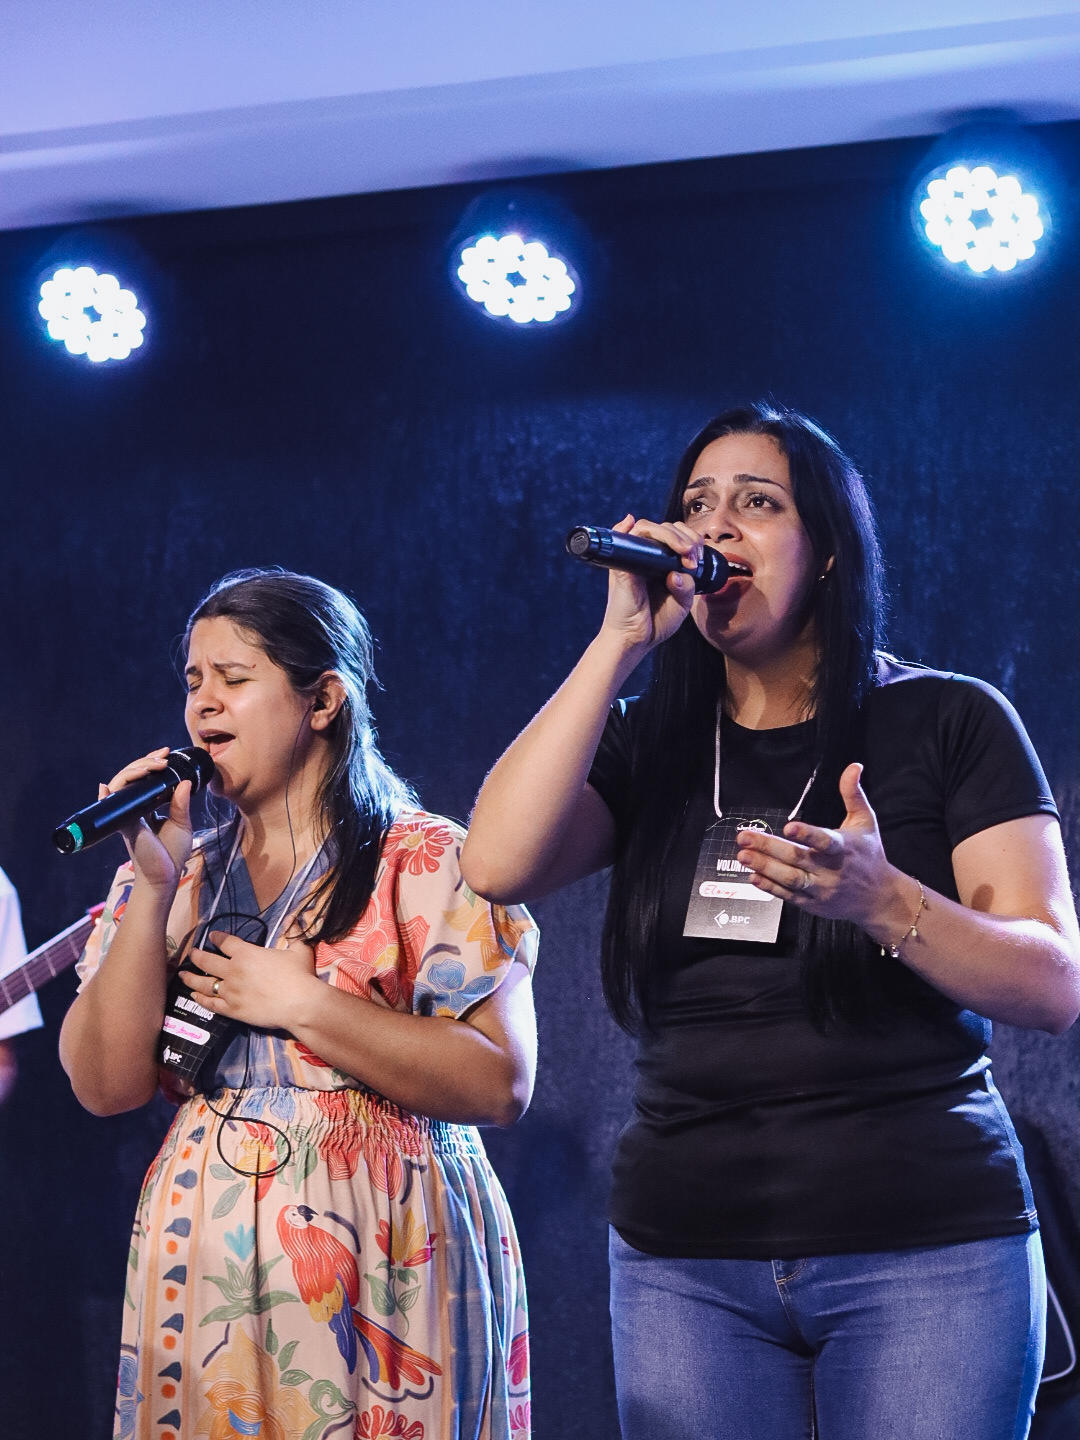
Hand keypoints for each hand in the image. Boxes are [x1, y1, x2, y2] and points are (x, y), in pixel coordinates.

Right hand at [103, 748, 192, 892]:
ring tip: (153, 765)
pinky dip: (109, 794)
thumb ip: (181, 804)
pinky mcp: (124, 824)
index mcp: (147, 807)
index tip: (166, 754)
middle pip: (131, 778)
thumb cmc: (171, 854)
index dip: (151, 764)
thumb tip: (185, 782)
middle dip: (145, 762)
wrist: (164, 877)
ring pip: (121, 785)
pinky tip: (108, 786)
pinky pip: (112, 805)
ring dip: (135, 770)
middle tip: (163, 755)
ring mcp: (126, 816)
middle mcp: (134, 809)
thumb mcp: (182, 824)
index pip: (144, 780)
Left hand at [182, 933, 320, 1032]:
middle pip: (207, 961)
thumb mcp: (299, 950)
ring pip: (204, 983)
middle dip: (197, 956)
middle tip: (191, 954)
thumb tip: (296, 918)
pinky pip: (211, 1003)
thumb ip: (294, 935)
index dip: (217, 938)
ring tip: (183, 975)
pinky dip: (201, 999)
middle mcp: (233, 971)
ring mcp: (230, 991)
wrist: (299, 1004)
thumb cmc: (299, 975)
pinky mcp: (232, 1010)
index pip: (226, 942)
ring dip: (191, 978)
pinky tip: (194, 996)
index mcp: (247, 953)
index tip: (211, 936)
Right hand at [599, 514, 700, 653]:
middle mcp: (646, 556)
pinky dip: (633, 529)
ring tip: (685, 552)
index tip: (699, 560)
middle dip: (687, 537)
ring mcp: (632, 558)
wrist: (635, 639)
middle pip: (665, 527)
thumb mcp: (682, 603)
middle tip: (693, 560)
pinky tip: (638, 527)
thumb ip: (687, 585)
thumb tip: (677, 571)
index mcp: (661, 562)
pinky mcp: (622, 566)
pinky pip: (626, 538)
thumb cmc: (655, 621)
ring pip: (648, 527)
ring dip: (670, 535)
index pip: (677, 534)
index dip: (692, 540)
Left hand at [735, 763, 905, 930]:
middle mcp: (831, 870)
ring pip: (790, 879)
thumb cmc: (870, 855)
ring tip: (744, 855)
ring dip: (764, 867)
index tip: (789, 827)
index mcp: (843, 848)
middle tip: (745, 836)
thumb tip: (853, 767)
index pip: (825, 841)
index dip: (807, 834)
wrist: (879, 898)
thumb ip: (853, 794)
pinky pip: (788, 896)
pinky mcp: (812, 904)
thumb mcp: (866, 822)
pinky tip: (753, 876)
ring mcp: (821, 889)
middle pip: (796, 859)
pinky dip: (770, 887)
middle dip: (768, 847)